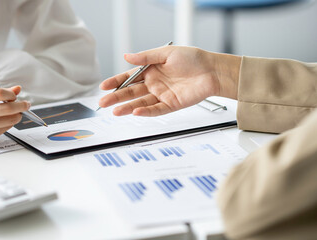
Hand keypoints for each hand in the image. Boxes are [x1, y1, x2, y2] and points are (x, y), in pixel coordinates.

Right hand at [0, 86, 29, 145]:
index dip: (12, 94)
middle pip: (8, 109)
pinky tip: (5, 119)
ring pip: (10, 120)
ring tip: (16, 111)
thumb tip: (18, 89)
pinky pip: (5, 129)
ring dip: (17, 115)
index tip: (15, 95)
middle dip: (22, 105)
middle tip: (26, 104)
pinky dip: (9, 123)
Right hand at [98, 46, 240, 116]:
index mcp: (151, 70)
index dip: (116, 82)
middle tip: (103, 102)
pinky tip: (135, 111)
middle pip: (131, 92)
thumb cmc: (193, 58)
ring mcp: (162, 95)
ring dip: (127, 107)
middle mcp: (154, 84)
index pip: (128, 77)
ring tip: (115, 111)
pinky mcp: (171, 105)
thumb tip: (126, 56)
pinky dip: (145, 111)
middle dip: (116, 97)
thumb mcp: (166, 53)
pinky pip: (156, 110)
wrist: (213, 70)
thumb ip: (146, 57)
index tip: (104, 87)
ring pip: (140, 102)